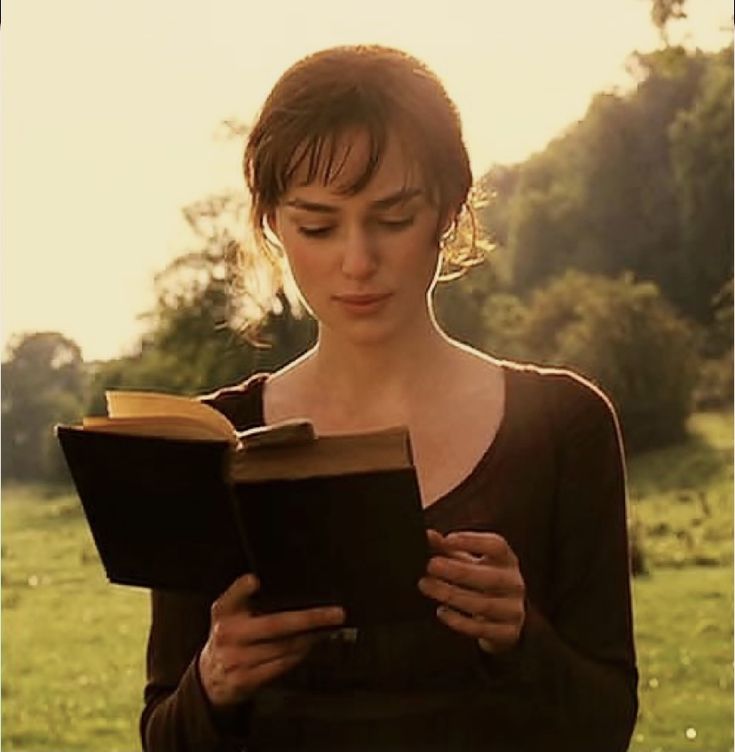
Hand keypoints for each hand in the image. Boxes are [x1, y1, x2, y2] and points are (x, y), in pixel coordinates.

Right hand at [199, 574, 345, 707]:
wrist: (209, 677)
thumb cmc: (230, 635)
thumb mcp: (230, 611)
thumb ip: (244, 595)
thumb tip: (276, 581)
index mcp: (224, 611)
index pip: (233, 596)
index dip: (242, 588)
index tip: (255, 581)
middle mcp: (228, 634)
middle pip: (275, 625)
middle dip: (310, 619)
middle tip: (336, 614)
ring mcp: (236, 659)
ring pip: (284, 647)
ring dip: (310, 639)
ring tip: (328, 630)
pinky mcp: (244, 680)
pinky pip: (280, 666)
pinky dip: (298, 656)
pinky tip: (309, 647)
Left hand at [419, 530, 525, 653]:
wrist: (503, 618)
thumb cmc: (481, 579)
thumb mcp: (468, 561)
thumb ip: (448, 548)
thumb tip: (428, 535)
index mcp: (506, 560)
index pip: (496, 546)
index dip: (473, 541)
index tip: (447, 539)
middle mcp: (514, 583)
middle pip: (490, 577)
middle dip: (458, 571)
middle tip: (431, 565)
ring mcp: (513, 610)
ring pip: (484, 604)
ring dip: (452, 595)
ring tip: (426, 585)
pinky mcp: (507, 633)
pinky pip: (481, 629)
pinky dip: (459, 621)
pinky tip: (441, 611)